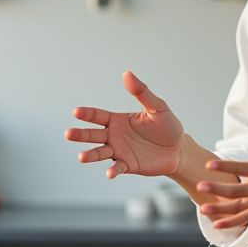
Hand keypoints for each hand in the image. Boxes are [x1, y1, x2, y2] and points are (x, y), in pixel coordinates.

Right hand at [64, 70, 183, 178]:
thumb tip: (127, 73)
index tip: (76, 112)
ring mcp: (120, 151)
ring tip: (81, 157)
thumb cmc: (167, 126)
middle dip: (81, 134)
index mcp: (118, 120)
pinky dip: (113, 170)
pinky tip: (110, 172)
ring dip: (91, 155)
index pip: (98, 116)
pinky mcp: (128, 165)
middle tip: (68, 134)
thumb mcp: (157, 107)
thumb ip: (141, 92)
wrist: (178, 149)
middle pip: (93, 134)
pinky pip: (118, 168)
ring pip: (100, 152)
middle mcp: (115, 136)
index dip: (87, 114)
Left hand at [196, 121, 247, 228]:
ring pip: (238, 207)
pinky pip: (245, 218)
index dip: (226, 167)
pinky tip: (216, 225)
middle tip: (200, 186)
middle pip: (237, 191)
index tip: (209, 165)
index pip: (242, 168)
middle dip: (217, 190)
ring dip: (220, 209)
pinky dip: (231, 222)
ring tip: (202, 209)